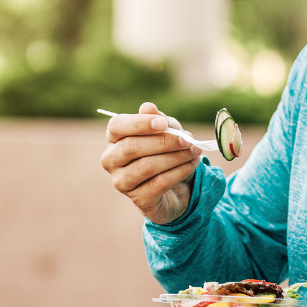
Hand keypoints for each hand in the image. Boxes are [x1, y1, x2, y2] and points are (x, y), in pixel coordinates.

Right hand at [100, 101, 203, 223]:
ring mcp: (122, 182)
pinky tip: (192, 164)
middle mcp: (111, 160)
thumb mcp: (166, 132)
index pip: (116, 126)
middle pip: (131, 147)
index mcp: (114, 139)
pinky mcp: (139, 199)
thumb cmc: (165, 152)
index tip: (163, 123)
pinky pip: (159, 183)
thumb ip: (158, 120)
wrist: (175, 188)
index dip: (139, 123)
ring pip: (146, 166)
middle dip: (163, 142)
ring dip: (175, 156)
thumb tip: (147, 107)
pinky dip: (179, 171)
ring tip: (195, 151)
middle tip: (188, 139)